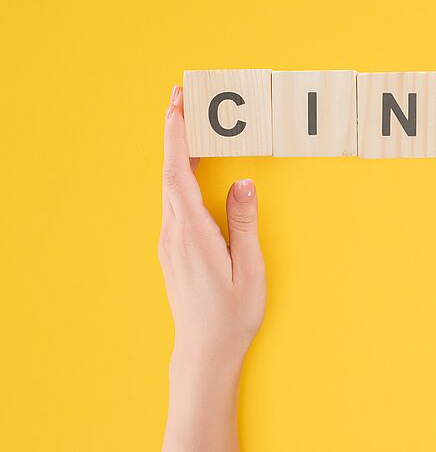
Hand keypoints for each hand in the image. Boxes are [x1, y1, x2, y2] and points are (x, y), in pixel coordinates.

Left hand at [158, 85, 266, 451]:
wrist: (205, 351)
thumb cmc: (231, 316)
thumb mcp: (249, 270)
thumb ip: (244, 224)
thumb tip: (243, 183)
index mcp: (192, 234)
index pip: (178, 173)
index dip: (177, 136)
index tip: (178, 105)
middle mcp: (174, 234)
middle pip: (170, 173)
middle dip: (175, 134)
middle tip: (183, 100)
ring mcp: (171, 243)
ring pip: (171, 187)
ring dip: (179, 155)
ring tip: (191, 127)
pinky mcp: (175, 250)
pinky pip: (175, 203)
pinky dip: (182, 177)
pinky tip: (193, 172)